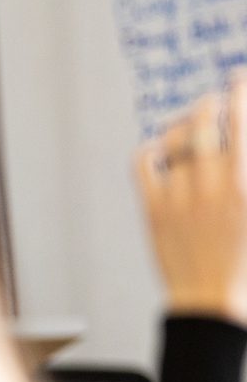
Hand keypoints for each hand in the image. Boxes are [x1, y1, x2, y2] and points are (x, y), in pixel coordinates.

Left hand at [136, 80, 246, 323]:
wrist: (214, 303)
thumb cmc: (246, 266)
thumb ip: (245, 176)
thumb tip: (239, 150)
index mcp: (246, 184)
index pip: (241, 124)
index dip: (239, 94)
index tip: (237, 78)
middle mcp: (213, 184)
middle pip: (206, 122)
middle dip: (210, 103)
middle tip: (214, 99)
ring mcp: (180, 196)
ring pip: (176, 139)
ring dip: (184, 125)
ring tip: (191, 123)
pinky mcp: (154, 209)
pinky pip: (144, 163)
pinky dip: (151, 149)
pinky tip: (159, 149)